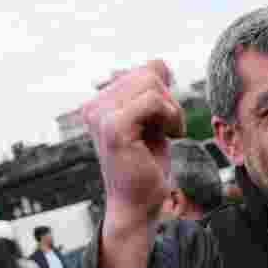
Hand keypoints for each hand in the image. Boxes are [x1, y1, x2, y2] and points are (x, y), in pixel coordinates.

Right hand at [82, 60, 185, 230]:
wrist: (138, 205)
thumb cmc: (146, 166)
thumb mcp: (153, 122)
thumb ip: (153, 92)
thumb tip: (160, 62)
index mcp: (99, 104)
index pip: (143, 72)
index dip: (164, 94)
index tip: (164, 121)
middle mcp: (94, 106)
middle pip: (148, 74)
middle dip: (170, 100)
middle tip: (172, 128)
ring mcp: (101, 116)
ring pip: (151, 83)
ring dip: (172, 109)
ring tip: (172, 132)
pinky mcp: (114, 127)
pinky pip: (152, 100)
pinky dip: (171, 116)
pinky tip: (173, 135)